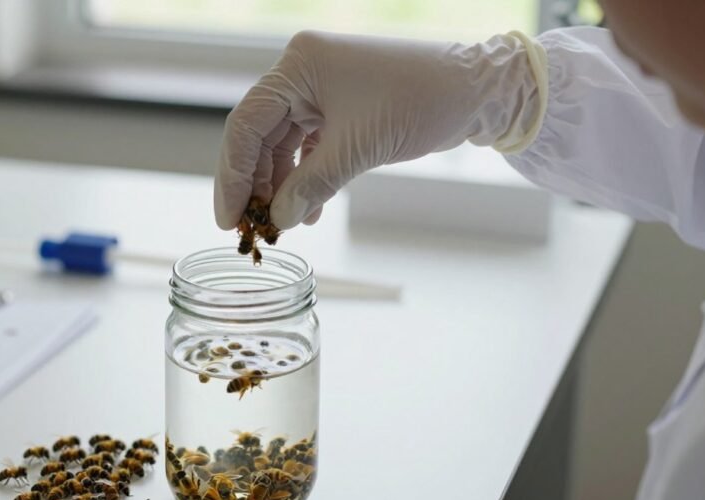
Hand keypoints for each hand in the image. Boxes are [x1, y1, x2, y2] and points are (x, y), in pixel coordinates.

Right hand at [214, 30, 544, 229]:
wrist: (476, 91)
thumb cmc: (421, 102)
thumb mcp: (358, 150)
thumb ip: (310, 186)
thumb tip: (278, 220)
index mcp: (299, 66)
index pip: (246, 124)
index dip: (232, 176)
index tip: (228, 219)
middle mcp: (303, 72)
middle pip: (259, 136)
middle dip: (254, 186)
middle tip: (246, 229)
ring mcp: (321, 89)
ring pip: (282, 146)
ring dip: (281, 187)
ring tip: (281, 226)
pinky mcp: (340, 106)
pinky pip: (308, 147)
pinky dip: (306, 179)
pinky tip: (307, 212)